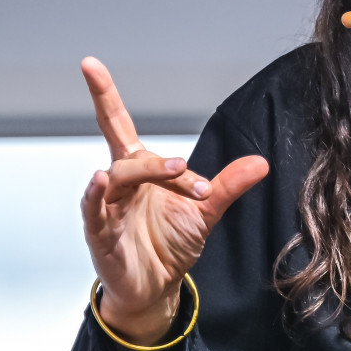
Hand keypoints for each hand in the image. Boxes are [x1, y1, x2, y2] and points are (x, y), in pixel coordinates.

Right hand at [80, 57, 268, 345]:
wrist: (157, 287)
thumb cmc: (171, 243)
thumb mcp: (206, 209)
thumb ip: (228, 184)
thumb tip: (260, 162)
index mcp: (140, 169)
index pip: (116, 124)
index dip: (104, 94)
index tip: (89, 64)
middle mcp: (120, 184)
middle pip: (130, 158)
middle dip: (157, 163)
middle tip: (186, 170)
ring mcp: (106, 208)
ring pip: (116, 180)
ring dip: (141, 174)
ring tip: (171, 173)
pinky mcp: (100, 235)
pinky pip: (93, 211)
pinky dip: (96, 197)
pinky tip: (101, 182)